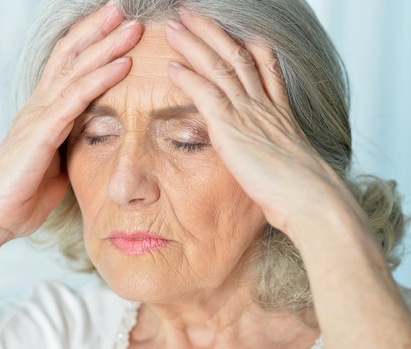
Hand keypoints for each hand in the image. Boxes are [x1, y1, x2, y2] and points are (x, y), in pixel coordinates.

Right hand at [0, 3, 142, 240]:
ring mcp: (38, 116)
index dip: (90, 44)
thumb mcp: (54, 167)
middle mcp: (38, 107)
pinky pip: (75, 99)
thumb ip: (70, 148)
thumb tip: (90, 145)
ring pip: (76, 70)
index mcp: (42, 114)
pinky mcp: (41, 133)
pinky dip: (100, 78)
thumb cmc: (20, 196)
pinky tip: (123, 64)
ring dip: (106, 46)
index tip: (116, 27)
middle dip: (98, 31)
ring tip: (133, 25)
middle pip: (71, 57)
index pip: (67, 67)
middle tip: (124, 9)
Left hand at [164, 10, 360, 236]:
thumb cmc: (301, 192)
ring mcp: (248, 112)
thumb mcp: (290, 164)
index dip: (246, 44)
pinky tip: (171, 67)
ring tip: (174, 26)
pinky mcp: (231, 126)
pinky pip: (206, 93)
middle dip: (212, 31)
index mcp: (279, 111)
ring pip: (218, 66)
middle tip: (192, 14)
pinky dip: (187, 77)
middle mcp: (264, 104)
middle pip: (236, 55)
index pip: (263, 66)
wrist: (309, 198)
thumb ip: (275, 152)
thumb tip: (270, 163)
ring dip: (194, 43)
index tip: (235, 30)